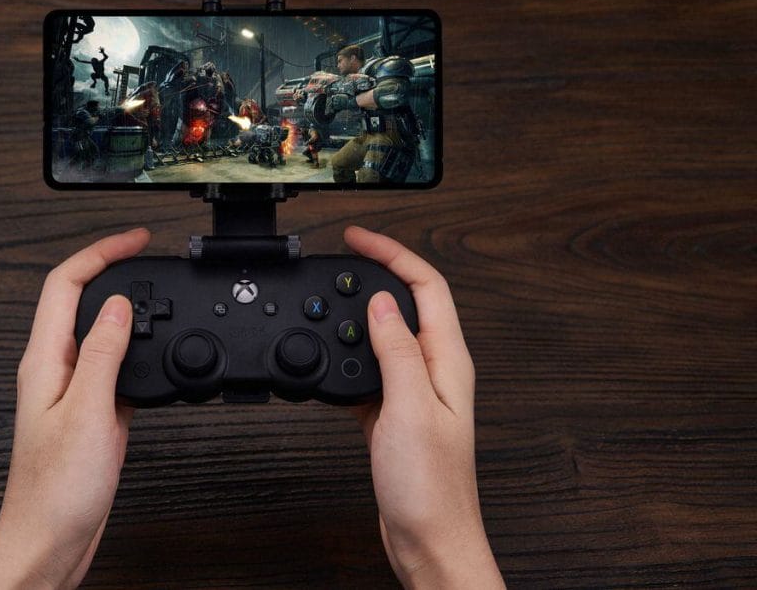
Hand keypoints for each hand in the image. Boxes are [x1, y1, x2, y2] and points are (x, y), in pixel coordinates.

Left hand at [0, 228, 149, 588]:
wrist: (49, 542)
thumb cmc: (54, 492)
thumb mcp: (86, 413)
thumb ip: (102, 354)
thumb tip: (117, 305)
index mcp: (45, 362)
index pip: (64, 284)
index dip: (99, 252)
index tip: (135, 239)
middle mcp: (55, 370)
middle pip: (78, 299)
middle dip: (112, 268)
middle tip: (148, 254)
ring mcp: (73, 391)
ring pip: (98, 332)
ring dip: (125, 308)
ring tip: (157, 295)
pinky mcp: (90, 413)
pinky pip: (112, 366)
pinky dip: (134, 350)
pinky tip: (153, 354)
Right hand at [344, 226, 503, 588]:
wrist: (429, 540)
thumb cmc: (432, 487)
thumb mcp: (410, 407)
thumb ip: (396, 350)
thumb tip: (379, 303)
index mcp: (447, 360)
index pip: (426, 286)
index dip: (393, 254)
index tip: (359, 238)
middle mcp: (435, 371)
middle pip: (407, 302)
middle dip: (376, 272)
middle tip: (342, 255)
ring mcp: (414, 392)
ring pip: (385, 334)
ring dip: (359, 312)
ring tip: (331, 297)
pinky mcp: (394, 414)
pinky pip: (371, 369)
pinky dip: (348, 355)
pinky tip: (330, 359)